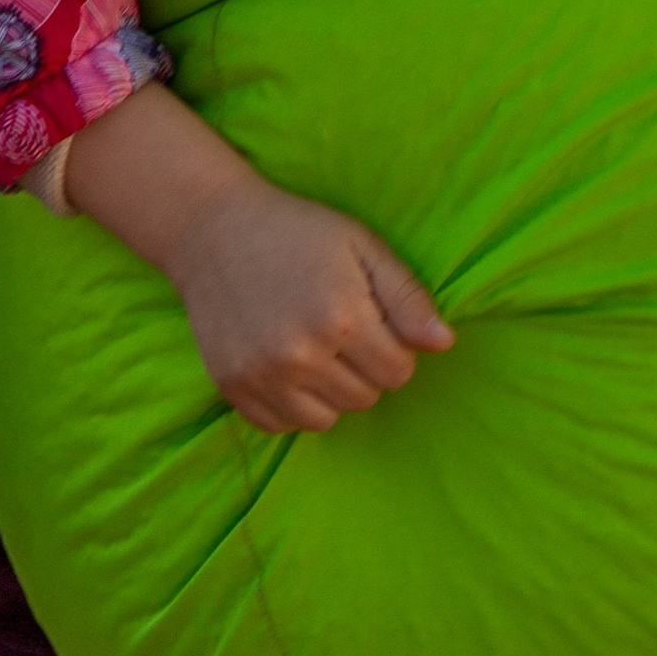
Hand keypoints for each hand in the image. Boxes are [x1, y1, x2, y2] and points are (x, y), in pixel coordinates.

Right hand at [56, 82, 454, 434]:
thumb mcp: (362, 246)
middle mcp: (300, 354)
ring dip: (332, 391)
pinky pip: (283, 426)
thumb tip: (444, 344)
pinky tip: (287, 366)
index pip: (399, 372)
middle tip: (341, 330)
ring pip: (328, 419)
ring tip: (316, 349)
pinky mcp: (232, 387)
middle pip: (365, 398)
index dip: (394, 348)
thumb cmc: (298, 232)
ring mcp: (262, 375)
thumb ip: (407, 297)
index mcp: (341, 317)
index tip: (373, 321)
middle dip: (365, 369)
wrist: (212, 229)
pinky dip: (293, 405)